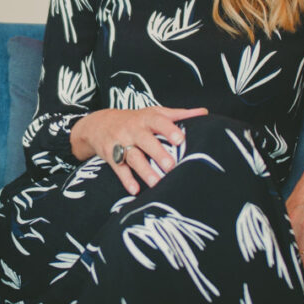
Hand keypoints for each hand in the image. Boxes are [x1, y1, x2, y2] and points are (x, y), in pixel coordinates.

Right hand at [70, 106, 208, 194]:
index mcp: (146, 119)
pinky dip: (126, 179)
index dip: (169, 129)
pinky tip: (135, 190)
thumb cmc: (135, 120)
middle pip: (145, 141)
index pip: (158, 122)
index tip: (180, 139)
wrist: (99, 124)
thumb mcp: (153, 113)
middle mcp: (133, 130)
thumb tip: (204, 112)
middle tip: (171, 166)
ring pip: (133, 157)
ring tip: (156, 183)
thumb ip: (178, 114)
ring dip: (144, 170)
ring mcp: (121, 143)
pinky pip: (118, 169)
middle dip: (158, 153)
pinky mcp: (111, 157)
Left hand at [285, 148, 303, 302]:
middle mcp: (292, 227)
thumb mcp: (289, 205)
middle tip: (286, 296)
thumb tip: (278, 234)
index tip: (271, 280)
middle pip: (289, 258)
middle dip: (288, 279)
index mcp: (282, 221)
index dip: (274, 266)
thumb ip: (284, 221)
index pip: (277, 248)